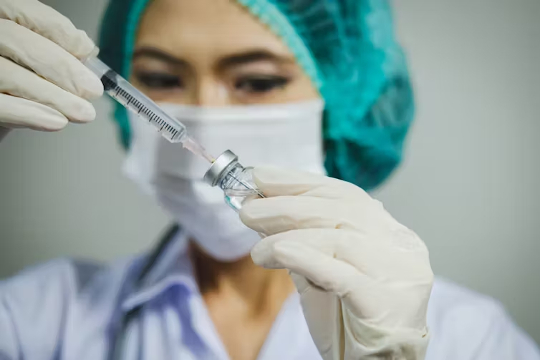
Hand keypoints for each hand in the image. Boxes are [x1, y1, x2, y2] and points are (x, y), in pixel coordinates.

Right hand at [0, 0, 102, 131]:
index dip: (60, 31)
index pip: (24, 12)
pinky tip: (58, 121)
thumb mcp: (30, 59)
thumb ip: (52, 50)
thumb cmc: (13, 78)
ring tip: (83, 112)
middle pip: (15, 39)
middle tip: (92, 90)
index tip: (86, 52)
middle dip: (62, 66)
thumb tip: (86, 52)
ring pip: (7, 73)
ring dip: (54, 96)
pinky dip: (31, 114)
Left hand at [240, 167, 432, 359]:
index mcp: (390, 233)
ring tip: (256, 250)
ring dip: (286, 237)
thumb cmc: (348, 319)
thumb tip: (260, 206)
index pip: (344, 194)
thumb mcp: (319, 271)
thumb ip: (298, 238)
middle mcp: (402, 247)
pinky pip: (341, 274)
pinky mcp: (387, 304)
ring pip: (338, 239)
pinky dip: (305, 258)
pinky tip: (276, 253)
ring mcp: (400, 274)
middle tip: (248, 209)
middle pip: (339, 212)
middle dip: (286, 206)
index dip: (299, 182)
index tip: (261, 175)